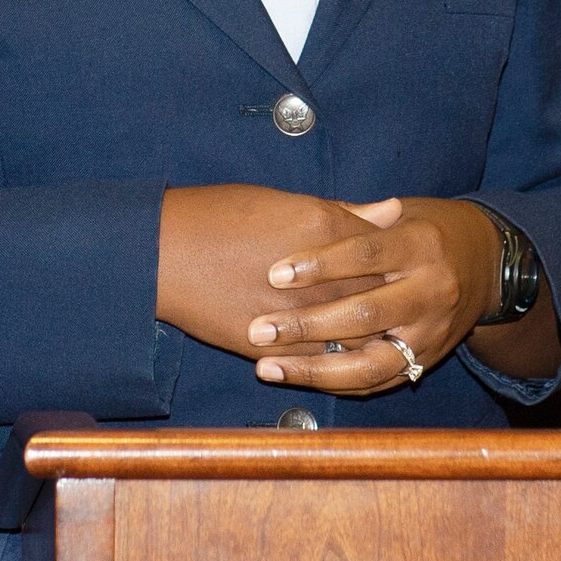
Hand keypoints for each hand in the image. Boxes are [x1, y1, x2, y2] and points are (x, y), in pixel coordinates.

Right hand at [156, 185, 395, 360]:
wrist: (163, 253)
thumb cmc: (219, 216)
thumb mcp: (284, 200)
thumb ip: (345, 211)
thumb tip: (393, 209)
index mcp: (326, 229)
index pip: (385, 249)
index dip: (394, 258)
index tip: (395, 263)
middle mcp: (322, 275)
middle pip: (381, 294)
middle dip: (391, 298)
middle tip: (397, 299)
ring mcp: (302, 315)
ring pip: (360, 334)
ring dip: (370, 333)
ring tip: (373, 328)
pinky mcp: (279, 346)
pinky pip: (326, 359)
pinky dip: (339, 356)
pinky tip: (339, 347)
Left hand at [247, 196, 501, 395]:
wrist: (488, 265)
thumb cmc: (424, 233)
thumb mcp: (400, 215)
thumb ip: (356, 218)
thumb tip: (305, 211)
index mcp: (421, 245)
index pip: (366, 254)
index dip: (319, 264)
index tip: (274, 274)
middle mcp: (432, 291)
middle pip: (366, 314)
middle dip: (308, 325)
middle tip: (258, 329)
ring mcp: (432, 333)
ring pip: (372, 362)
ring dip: (315, 369)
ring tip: (267, 367)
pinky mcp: (426, 362)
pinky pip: (378, 382)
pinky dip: (336, 383)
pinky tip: (296, 378)